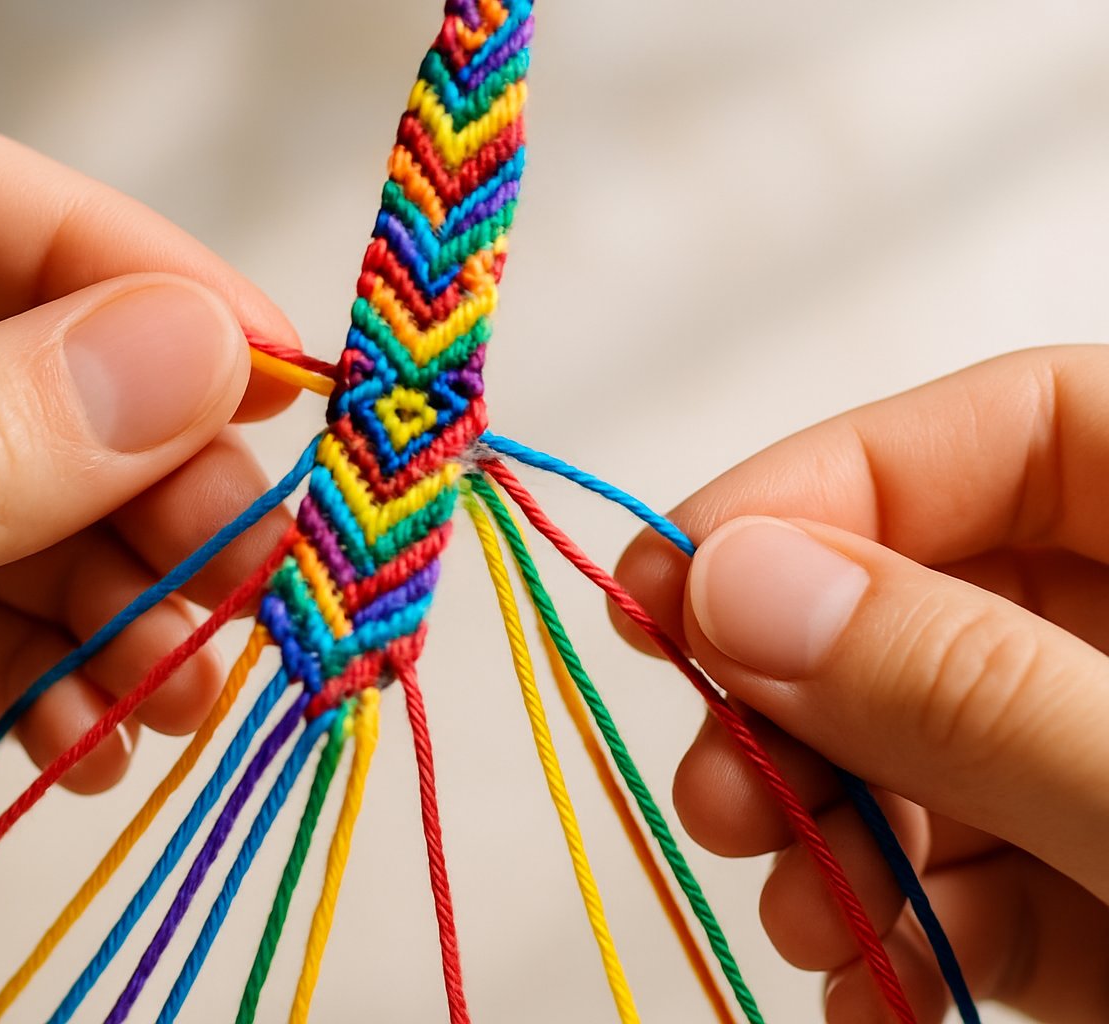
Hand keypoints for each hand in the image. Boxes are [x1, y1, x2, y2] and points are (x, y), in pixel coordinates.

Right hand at [615, 346, 1108, 1022]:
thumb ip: (966, 686)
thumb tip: (731, 585)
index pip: (1006, 427)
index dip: (822, 482)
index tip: (671, 582)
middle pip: (933, 600)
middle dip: (799, 698)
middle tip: (718, 783)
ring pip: (928, 748)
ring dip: (832, 831)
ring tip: (802, 910)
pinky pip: (978, 878)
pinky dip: (901, 929)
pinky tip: (866, 984)